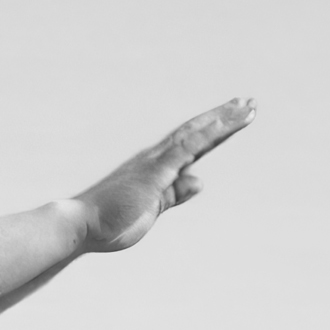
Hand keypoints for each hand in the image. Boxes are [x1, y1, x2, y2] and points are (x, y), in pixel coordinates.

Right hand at [68, 98, 255, 252]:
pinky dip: (208, 133)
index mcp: (155, 171)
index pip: (190, 147)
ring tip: (248, 106)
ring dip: (223, 119)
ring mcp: (156, 163)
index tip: (233, 120)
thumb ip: (174, 196)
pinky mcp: (155, 172)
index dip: (214, 133)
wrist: (81, 226)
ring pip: (196, 134)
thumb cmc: (108, 225)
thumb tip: (200, 181)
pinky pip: (187, 147)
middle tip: (248, 102)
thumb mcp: (150, 211)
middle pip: (197, 133)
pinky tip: (226, 122)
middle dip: (224, 118)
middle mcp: (156, 159)